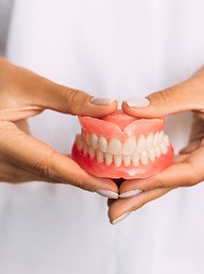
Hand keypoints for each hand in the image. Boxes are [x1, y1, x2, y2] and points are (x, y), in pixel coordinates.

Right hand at [0, 57, 117, 194]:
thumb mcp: (28, 85)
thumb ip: (68, 99)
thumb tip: (108, 107)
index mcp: (3, 144)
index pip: (52, 167)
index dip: (85, 179)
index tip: (113, 188)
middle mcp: (2, 165)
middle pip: (54, 175)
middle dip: (89, 179)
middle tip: (121, 179)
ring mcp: (4, 169)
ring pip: (49, 175)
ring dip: (79, 174)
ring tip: (109, 171)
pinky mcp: (9, 165)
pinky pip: (42, 170)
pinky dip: (65, 168)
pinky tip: (83, 162)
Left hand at [108, 49, 203, 222]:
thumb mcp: (203, 87)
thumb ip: (166, 100)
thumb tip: (130, 109)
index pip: (188, 172)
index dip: (154, 180)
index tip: (124, 188)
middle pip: (179, 180)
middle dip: (145, 195)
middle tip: (115, 211)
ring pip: (178, 173)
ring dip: (149, 183)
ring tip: (121, 196)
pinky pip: (182, 162)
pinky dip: (160, 168)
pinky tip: (141, 174)